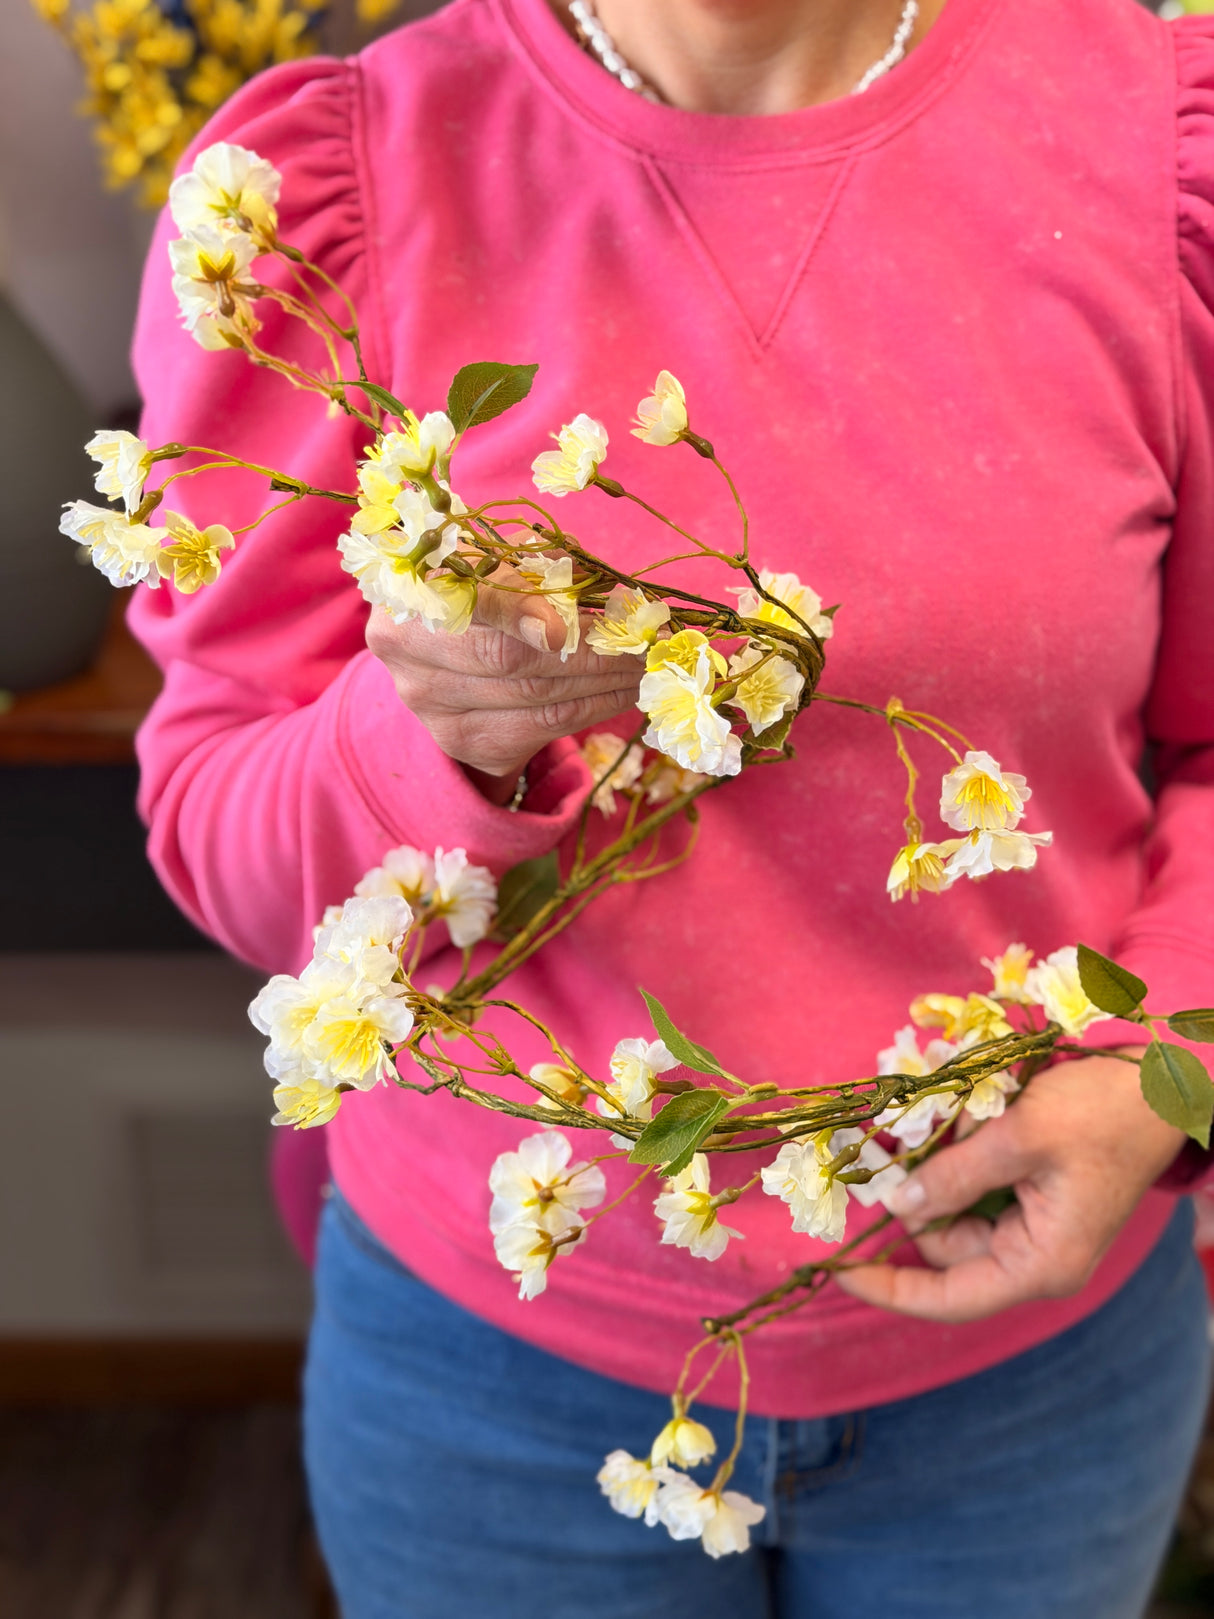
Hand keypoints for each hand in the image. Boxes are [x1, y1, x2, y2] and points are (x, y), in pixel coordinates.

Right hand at [366, 569, 642, 803]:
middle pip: (510, 662)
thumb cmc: (479, 592)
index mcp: (410, 604)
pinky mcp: (470, 747)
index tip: (562, 626)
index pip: (466, 608)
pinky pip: (546, 728)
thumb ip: (539, 568)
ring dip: (604, 682)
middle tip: (643, 641)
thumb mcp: (497, 564)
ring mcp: (438, 715)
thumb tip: (610, 592)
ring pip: (537, 699)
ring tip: (646, 664)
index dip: (514, 614)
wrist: (443, 657)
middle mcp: (413, 667)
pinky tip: (625, 691)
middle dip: (589, 651)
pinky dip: (594, 707)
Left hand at [834, 1054, 1184, 1322]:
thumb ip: (954, 1174)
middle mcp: (1037, 1259)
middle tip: (882, 1153)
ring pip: (955, 1216)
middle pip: (945, 1251)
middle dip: (912, 1203)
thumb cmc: (1101, 1113)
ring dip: (933, 1176)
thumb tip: (897, 1207)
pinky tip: (952, 1124)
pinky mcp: (1034, 1200)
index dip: (889, 1288)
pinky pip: (975, 1192)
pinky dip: (954, 1163)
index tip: (836, 1271)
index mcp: (1040, 1264)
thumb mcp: (1019, 1137)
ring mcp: (1036, 1230)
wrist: (1159, 1088)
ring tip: (929, 1126)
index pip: (949, 1300)